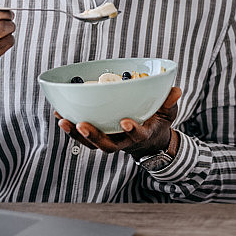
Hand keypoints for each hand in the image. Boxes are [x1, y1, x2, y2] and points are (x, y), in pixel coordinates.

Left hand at [55, 86, 181, 159]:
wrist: (147, 141)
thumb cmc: (156, 122)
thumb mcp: (167, 114)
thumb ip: (169, 103)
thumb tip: (176, 90)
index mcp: (141, 136)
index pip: (136, 136)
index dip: (131, 130)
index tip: (126, 121)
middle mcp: (123, 143)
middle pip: (107, 145)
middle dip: (94, 136)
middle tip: (82, 125)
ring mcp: (109, 142)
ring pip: (91, 143)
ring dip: (76, 134)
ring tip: (64, 120)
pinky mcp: (98, 138)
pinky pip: (82, 136)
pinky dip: (70, 128)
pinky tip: (59, 115)